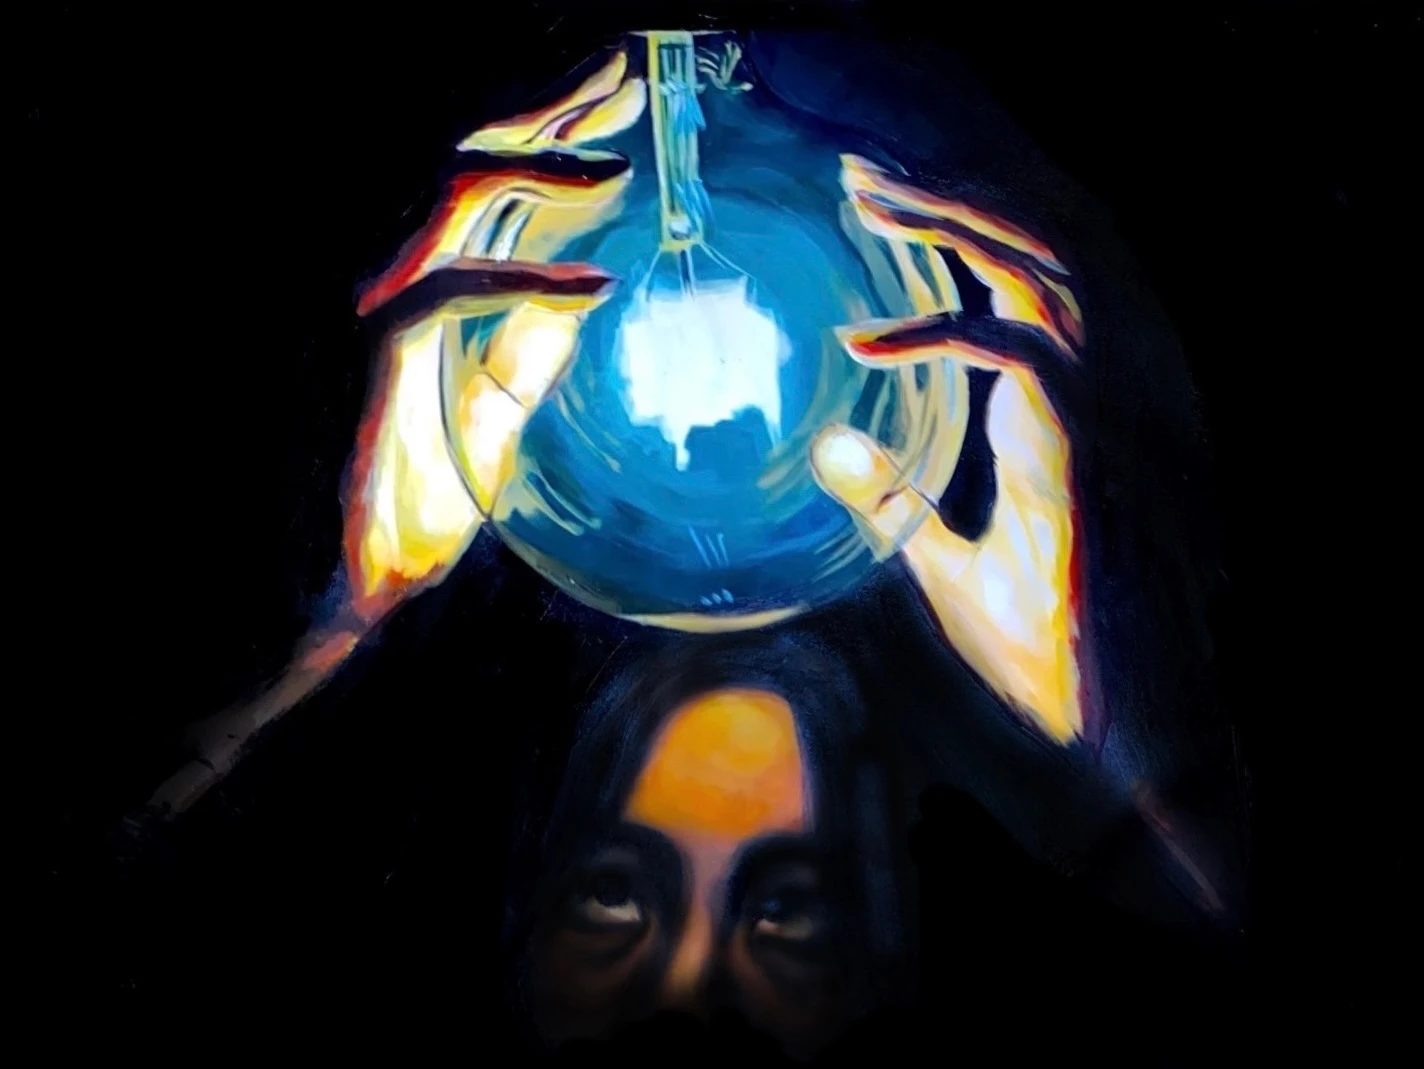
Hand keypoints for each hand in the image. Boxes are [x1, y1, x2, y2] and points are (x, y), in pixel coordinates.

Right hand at [148, 51, 646, 816]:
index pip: (489, 192)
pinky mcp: (355, 361)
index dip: (553, 138)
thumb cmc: (393, 516)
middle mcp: (385, 281)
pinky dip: (520, 284)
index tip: (624, 110)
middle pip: (470, 162)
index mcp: (419, 296)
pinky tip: (593, 285)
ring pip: (443, 195)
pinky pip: (440, 295)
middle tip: (625, 72)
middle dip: (547, 108)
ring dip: (533, 163)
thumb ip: (518, 365)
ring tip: (618, 158)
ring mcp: (361, 310)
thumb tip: (576, 307)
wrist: (325, 593)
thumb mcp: (481, 430)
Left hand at [813, 155, 1090, 745]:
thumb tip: (829, 452)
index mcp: (1057, 409)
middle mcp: (1089, 390)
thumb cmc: (1049, 649)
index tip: (877, 210)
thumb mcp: (944, 561)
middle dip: (947, 198)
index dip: (954, 235)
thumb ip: (892, 500)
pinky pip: (1011, 352)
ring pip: (1034, 272)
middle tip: (859, 175)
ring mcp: (1097, 410)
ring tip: (864, 200)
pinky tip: (862, 345)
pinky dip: (935, 335)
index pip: (1015, 286)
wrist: (1120, 717)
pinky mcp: (1085, 445)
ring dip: (950, 226)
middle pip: (1030, 249)